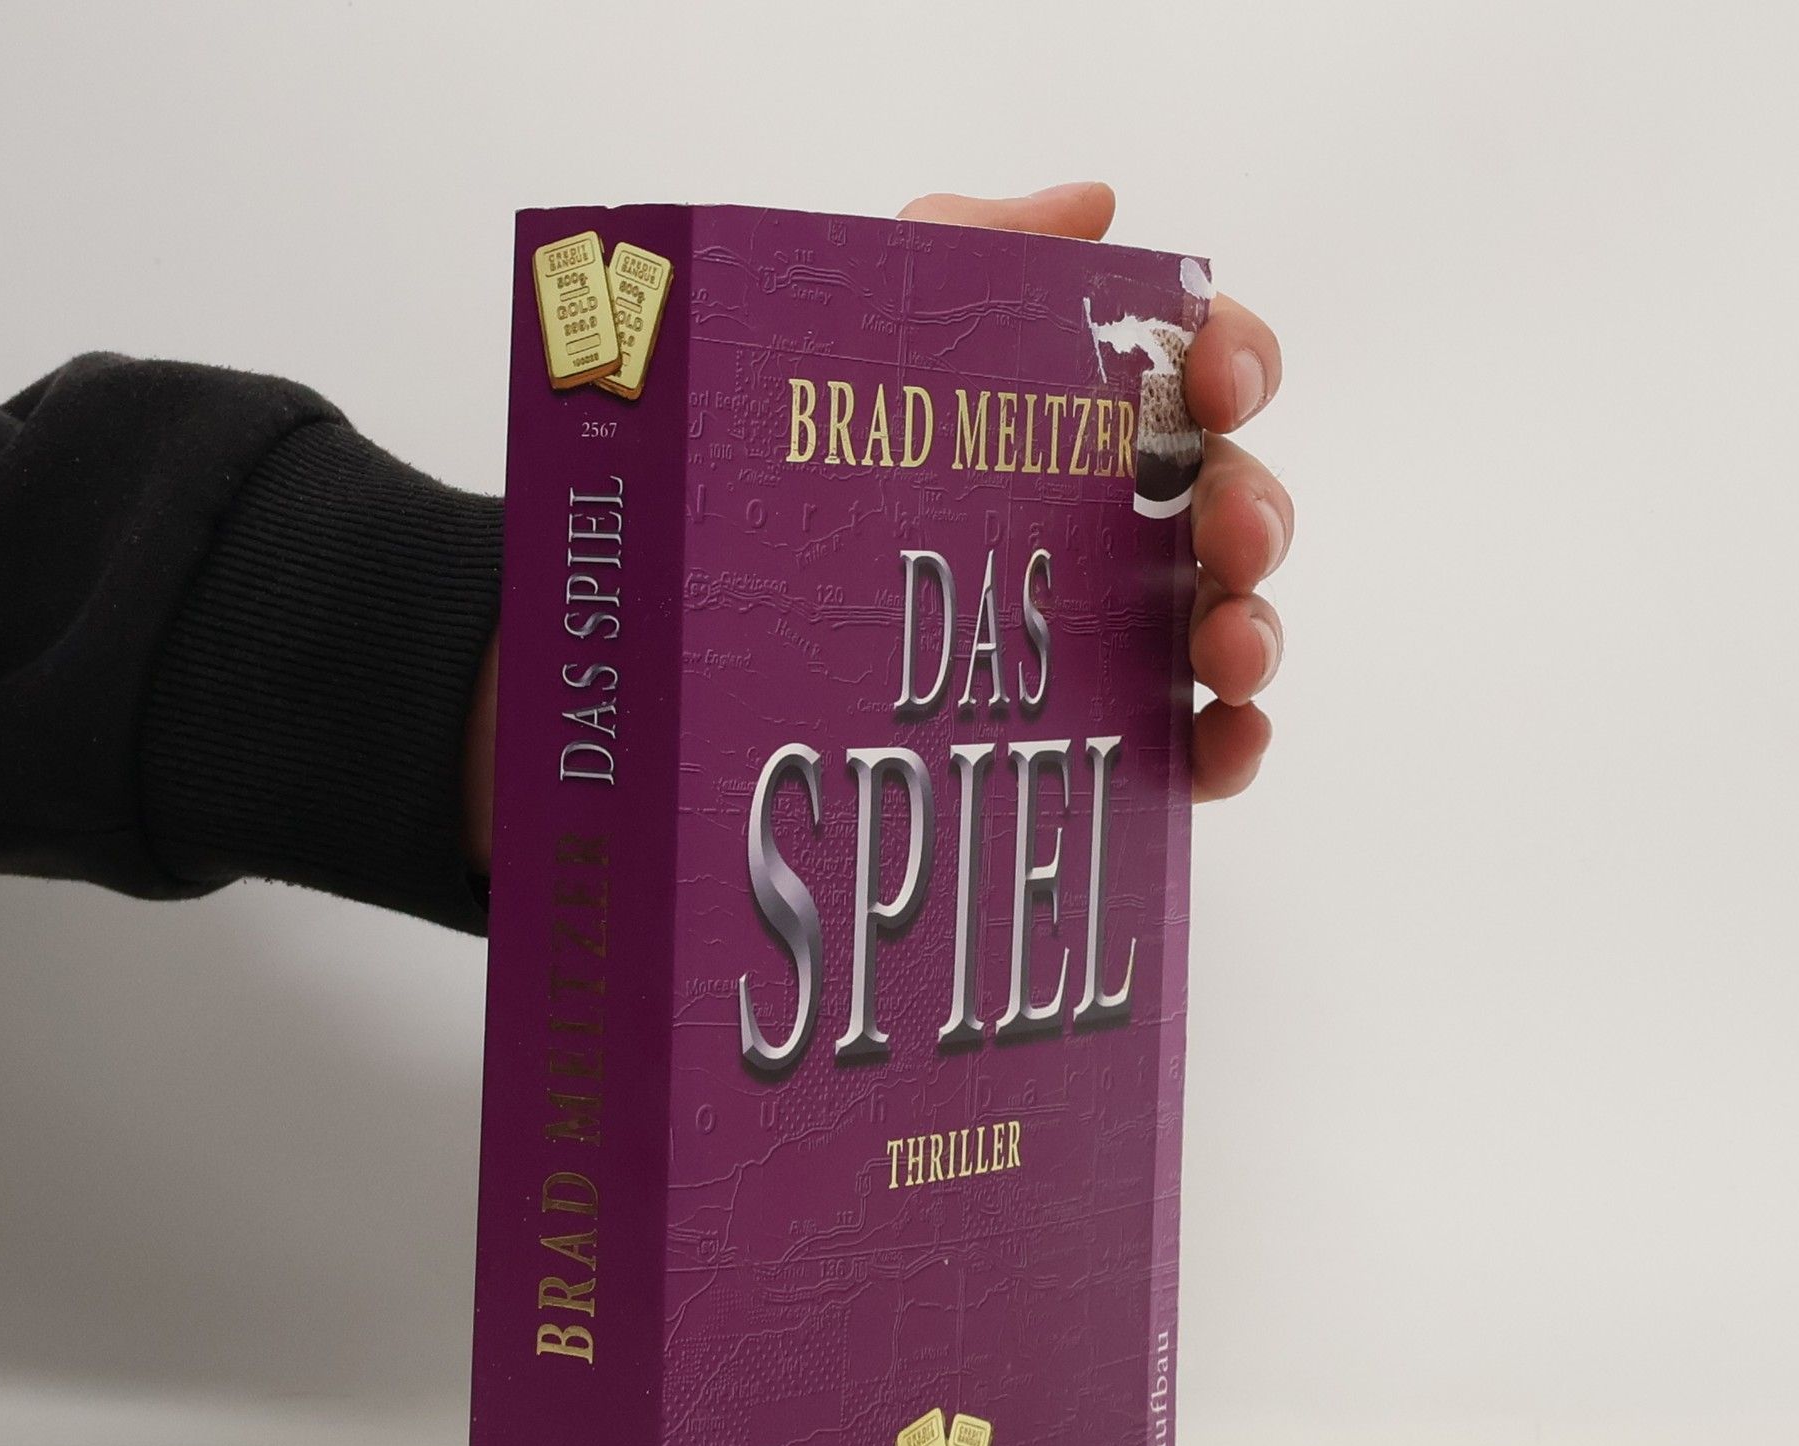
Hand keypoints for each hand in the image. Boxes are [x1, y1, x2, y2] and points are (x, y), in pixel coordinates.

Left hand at [465, 182, 1285, 869]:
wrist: (685, 612)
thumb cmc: (788, 457)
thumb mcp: (856, 330)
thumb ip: (965, 247)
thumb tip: (1094, 204)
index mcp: (1071, 426)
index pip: (1193, 377)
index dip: (1234, 363)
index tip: (1215, 382)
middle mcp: (1106, 527)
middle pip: (1227, 506)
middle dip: (1254, 510)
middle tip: (1226, 534)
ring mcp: (1105, 637)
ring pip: (1224, 625)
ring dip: (1253, 630)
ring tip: (1227, 645)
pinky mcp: (1091, 736)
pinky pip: (1186, 747)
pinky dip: (1227, 745)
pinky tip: (1222, 742)